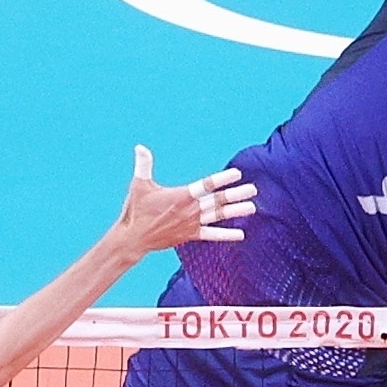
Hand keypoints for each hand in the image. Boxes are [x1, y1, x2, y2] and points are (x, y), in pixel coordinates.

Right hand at [113, 146, 258, 260]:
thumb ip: (143, 165)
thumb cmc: (136, 211)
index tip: (237, 173)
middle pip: (217, 201)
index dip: (222, 179)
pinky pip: (211, 235)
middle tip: (252, 190)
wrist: (133, 239)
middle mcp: (189, 210)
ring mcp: (191, 224)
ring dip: (235, 211)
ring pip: (217, 216)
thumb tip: (140, 146)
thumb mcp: (139, 185)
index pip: (206, 185)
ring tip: (252, 207)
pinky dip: (226, 235)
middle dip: (236, 195)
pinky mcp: (189, 235)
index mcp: (181, 196)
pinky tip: (240, 234)